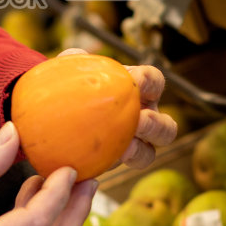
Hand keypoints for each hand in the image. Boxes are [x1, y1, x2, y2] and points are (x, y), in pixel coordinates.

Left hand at [58, 47, 176, 170]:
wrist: (59, 114)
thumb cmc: (74, 86)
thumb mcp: (73, 70)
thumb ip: (76, 61)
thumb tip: (79, 56)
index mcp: (141, 92)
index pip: (155, 82)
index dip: (149, 81)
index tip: (135, 80)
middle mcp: (144, 120)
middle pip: (166, 127)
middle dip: (156, 125)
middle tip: (140, 121)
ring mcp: (131, 145)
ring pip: (149, 154)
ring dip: (141, 151)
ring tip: (126, 149)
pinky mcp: (111, 163)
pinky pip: (115, 169)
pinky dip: (109, 165)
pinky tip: (94, 161)